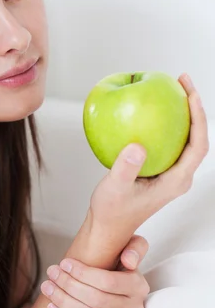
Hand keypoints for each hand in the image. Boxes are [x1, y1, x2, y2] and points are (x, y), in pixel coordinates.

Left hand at [40, 235, 149, 307]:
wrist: (118, 287)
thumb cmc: (120, 264)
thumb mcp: (132, 248)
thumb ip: (135, 247)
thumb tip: (129, 260)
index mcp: (138, 286)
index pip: (108, 282)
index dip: (83, 273)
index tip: (64, 263)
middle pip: (96, 300)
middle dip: (68, 285)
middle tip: (51, 272)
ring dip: (63, 302)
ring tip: (47, 287)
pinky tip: (51, 307)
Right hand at [84, 73, 208, 267]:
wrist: (109, 226)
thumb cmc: (112, 211)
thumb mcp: (115, 189)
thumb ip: (125, 169)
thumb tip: (137, 146)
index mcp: (176, 181)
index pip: (199, 146)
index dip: (199, 118)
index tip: (190, 94)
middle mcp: (179, 176)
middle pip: (197, 137)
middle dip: (195, 107)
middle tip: (182, 80)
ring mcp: (171, 173)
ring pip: (185, 137)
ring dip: (182, 112)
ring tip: (172, 88)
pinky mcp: (161, 170)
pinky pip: (170, 141)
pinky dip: (166, 122)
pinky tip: (151, 108)